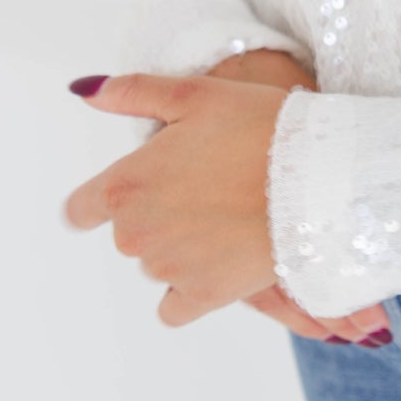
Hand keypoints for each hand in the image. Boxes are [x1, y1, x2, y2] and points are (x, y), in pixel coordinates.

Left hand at [62, 64, 389, 340]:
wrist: (319, 176)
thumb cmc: (260, 128)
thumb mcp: (197, 94)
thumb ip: (133, 93)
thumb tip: (87, 91)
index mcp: (126, 184)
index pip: (80, 210)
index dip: (100, 201)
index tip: (134, 192)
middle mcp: (136, 232)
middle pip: (128, 233)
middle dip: (159, 215)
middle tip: (208, 188)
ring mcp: (168, 269)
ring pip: (157, 264)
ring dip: (181, 247)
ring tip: (228, 217)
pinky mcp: (203, 295)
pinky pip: (174, 308)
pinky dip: (190, 291)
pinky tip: (219, 262)